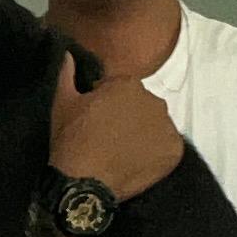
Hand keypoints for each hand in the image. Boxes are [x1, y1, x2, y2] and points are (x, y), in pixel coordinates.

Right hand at [45, 73, 180, 198]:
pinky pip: (167, 148)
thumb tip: (69, 55)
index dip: (107, 104)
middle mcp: (154, 100)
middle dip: (129, 118)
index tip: (96, 120)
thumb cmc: (71, 139)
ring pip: (156, 127)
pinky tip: (137, 163)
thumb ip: (68, 74)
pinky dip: (156, 155)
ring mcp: (167, 126)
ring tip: (123, 153)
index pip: (122, 89)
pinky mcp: (174, 151)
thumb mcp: (63, 103)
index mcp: (129, 84)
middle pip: (142, 107)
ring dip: (144, 135)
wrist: (83, 181)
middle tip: (109, 137)